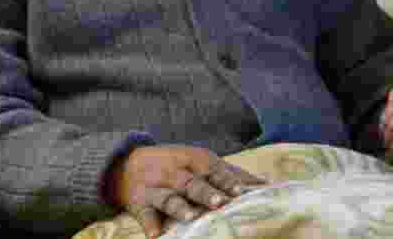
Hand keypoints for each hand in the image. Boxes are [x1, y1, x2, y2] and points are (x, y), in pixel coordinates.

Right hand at [108, 145, 264, 237]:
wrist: (127, 163)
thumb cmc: (175, 165)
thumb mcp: (200, 163)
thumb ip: (229, 173)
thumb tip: (265, 185)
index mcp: (193, 161)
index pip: (214, 171)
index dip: (228, 181)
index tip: (244, 192)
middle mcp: (175, 173)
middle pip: (192, 183)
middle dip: (206, 192)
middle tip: (221, 202)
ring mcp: (156, 188)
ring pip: (169, 197)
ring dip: (180, 207)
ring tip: (192, 217)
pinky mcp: (139, 203)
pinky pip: (144, 215)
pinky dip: (149, 224)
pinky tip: (155, 235)